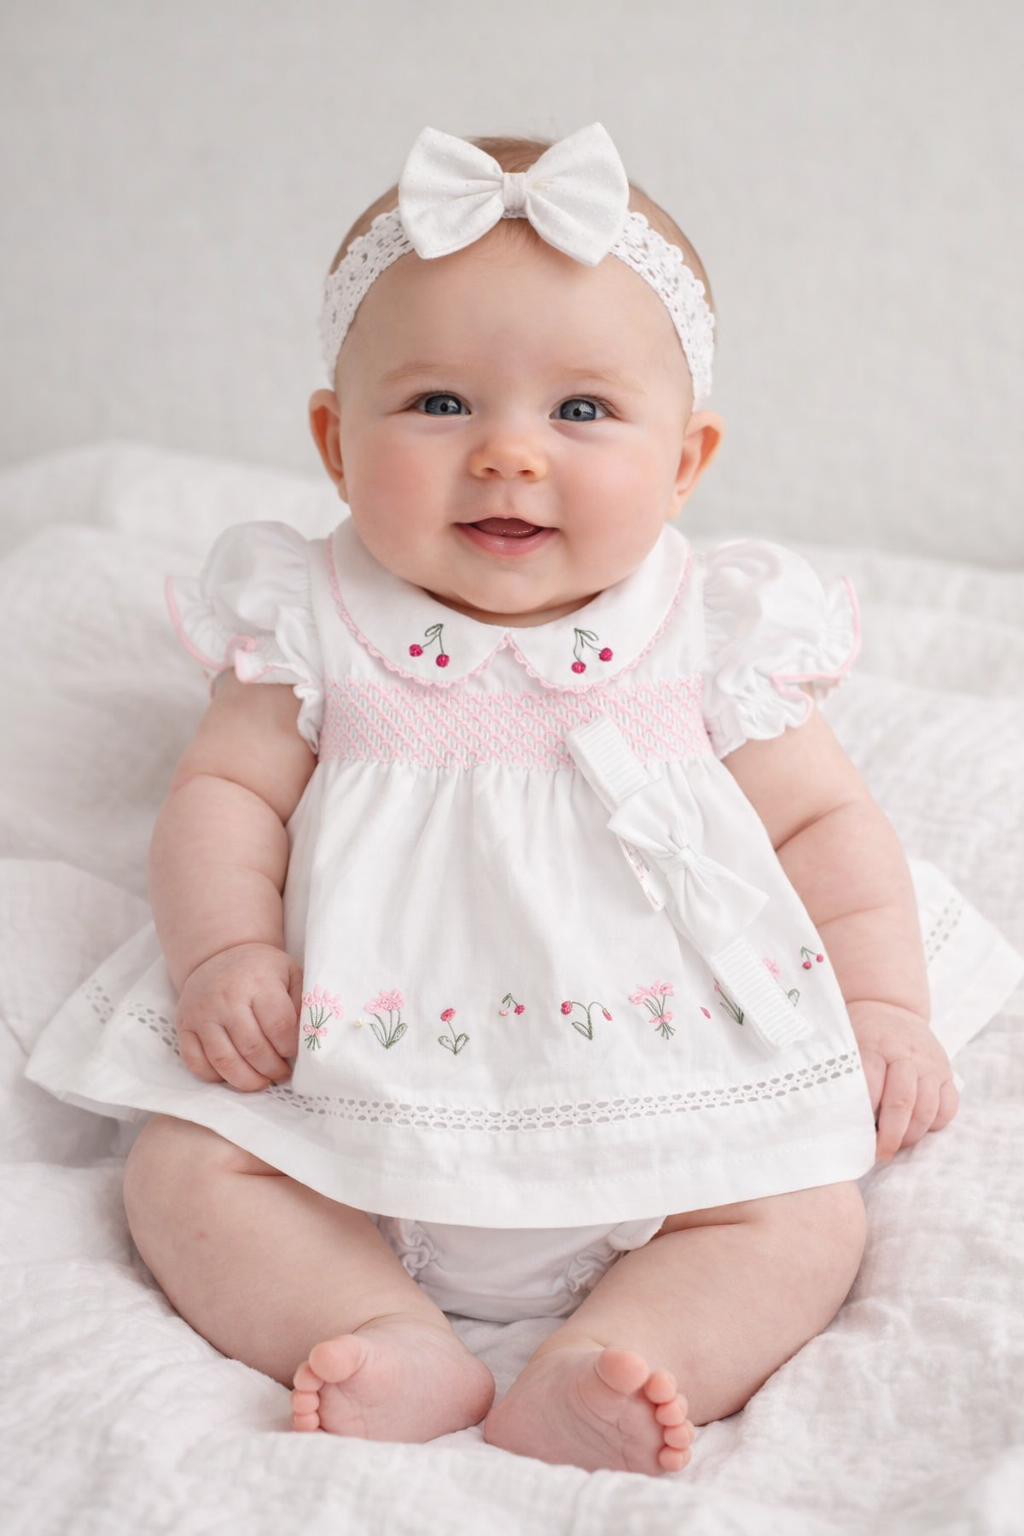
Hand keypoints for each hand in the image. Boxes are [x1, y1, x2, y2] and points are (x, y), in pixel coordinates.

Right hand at [175, 943, 301, 1091]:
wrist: (219, 955)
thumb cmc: (262, 970)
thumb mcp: (290, 973)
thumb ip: (302, 1002)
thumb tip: (309, 1037)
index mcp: (258, 982)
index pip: (278, 1026)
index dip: (290, 1048)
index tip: (294, 1054)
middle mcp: (226, 998)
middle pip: (252, 1048)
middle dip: (272, 1069)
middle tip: (281, 1074)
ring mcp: (202, 1014)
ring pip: (224, 1060)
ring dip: (247, 1081)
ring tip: (261, 1082)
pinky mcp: (184, 1026)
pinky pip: (195, 1063)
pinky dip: (214, 1077)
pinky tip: (232, 1075)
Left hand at [847, 1000, 959, 1160]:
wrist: (888, 1006)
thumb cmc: (860, 1032)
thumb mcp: (845, 1042)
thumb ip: (842, 1074)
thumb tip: (829, 1115)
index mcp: (874, 1044)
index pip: (871, 1085)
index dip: (864, 1115)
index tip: (855, 1135)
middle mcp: (906, 1054)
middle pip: (902, 1102)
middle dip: (891, 1135)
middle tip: (880, 1152)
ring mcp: (930, 1064)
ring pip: (928, 1109)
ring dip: (912, 1135)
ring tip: (896, 1145)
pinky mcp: (947, 1072)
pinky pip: (949, 1107)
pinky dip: (935, 1124)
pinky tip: (918, 1128)